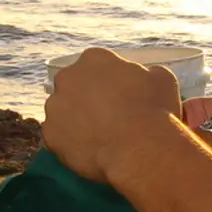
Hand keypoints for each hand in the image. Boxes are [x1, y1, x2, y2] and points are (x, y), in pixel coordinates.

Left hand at [42, 48, 182, 183]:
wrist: (141, 149)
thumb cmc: (155, 111)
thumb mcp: (162, 79)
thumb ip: (145, 73)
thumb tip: (142, 76)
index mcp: (94, 59)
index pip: (96, 67)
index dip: (107, 84)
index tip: (118, 98)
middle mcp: (68, 78)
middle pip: (73, 87)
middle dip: (86, 100)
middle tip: (106, 119)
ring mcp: (55, 107)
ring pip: (62, 113)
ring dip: (75, 122)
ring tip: (98, 139)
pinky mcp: (50, 135)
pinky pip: (58, 139)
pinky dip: (70, 145)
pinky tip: (90, 152)